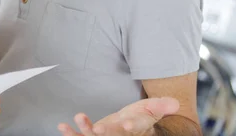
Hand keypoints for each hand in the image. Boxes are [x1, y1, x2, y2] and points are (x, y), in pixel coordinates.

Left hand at [58, 97, 179, 135]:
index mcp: (139, 129)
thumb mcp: (154, 108)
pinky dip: (72, 133)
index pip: (138, 128)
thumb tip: (174, 103)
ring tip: (79, 118)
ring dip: (86, 130)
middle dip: (107, 132)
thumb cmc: (144, 116)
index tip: (127, 125)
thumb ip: (162, 106)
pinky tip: (61, 127)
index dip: (133, 126)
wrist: (133, 125)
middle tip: (98, 129)